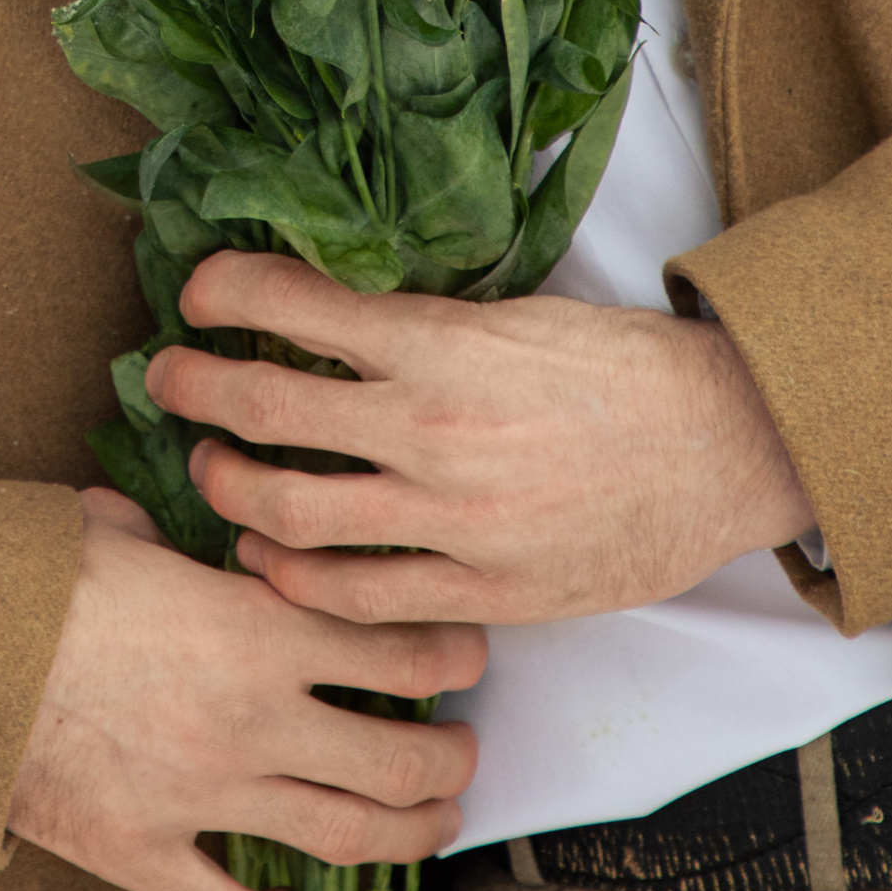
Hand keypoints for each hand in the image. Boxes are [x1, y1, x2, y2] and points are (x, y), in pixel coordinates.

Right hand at [6, 487, 484, 890]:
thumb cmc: (20, 577)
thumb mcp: (107, 526)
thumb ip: (157, 535)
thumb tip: (151, 529)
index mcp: (252, 632)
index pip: (389, 647)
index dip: (444, 650)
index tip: (466, 651)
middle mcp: (250, 723)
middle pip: (396, 759)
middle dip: (448, 759)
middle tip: (459, 750)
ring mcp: (204, 797)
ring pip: (343, 837)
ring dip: (405, 836)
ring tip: (429, 825)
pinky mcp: (145, 853)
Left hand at [153, 250, 814, 629]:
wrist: (726, 446)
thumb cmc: (620, 368)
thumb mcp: (511, 314)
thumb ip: (419, 325)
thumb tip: (326, 318)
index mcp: (439, 343)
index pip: (291, 306)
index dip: (223, 293)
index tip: (196, 293)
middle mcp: (431, 429)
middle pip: (264, 409)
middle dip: (193, 387)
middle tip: (165, 376)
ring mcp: (451, 521)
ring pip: (292, 515)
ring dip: (230, 486)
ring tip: (211, 466)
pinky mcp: (479, 593)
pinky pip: (357, 598)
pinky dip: (294, 579)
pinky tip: (268, 557)